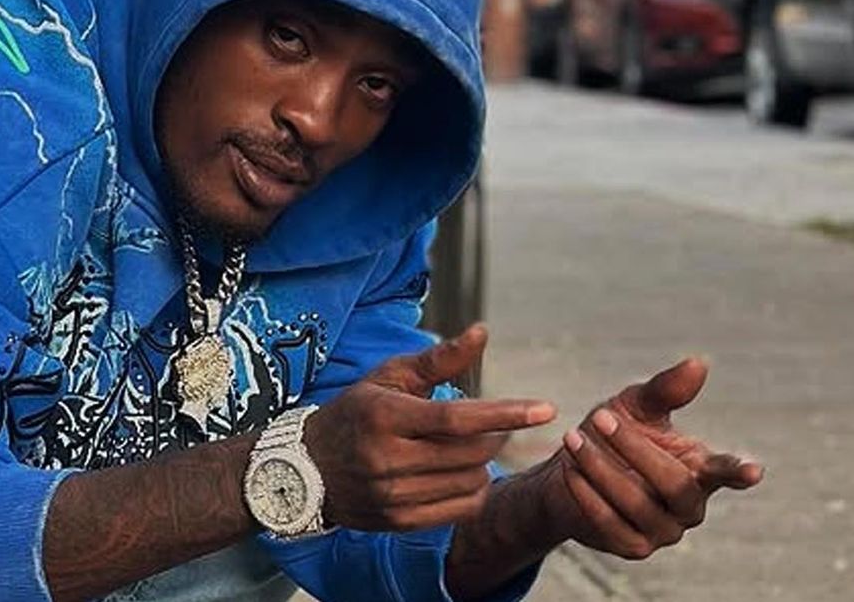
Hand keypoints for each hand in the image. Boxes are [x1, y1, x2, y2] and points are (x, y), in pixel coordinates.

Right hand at [304, 325, 556, 532]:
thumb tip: (482, 332)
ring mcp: (392, 494)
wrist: (308, 466)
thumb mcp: (391, 377)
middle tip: (493, 423)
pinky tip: (463, 473)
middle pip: (472, 452)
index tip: (545, 409)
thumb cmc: (358, 411)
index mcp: (385, 416)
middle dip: (495, 435)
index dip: (505, 413)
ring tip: (470, 447)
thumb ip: (440, 358)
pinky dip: (475, 489)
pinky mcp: (399, 521)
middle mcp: (387, 458)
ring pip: (471, 481)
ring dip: (485, 462)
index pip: (457, 418)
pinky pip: (461, 508)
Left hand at [548, 359, 764, 559]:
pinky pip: (611, 523)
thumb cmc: (610, 434)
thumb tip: (698, 363)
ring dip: (601, 468)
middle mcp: (689, 505)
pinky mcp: (633, 547)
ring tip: (573, 437)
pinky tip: (569, 470)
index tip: (754, 471)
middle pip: (674, 483)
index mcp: (700, 470)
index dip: (738, 472)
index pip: (725, 472)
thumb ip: (665, 390)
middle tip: (600, 417)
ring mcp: (663, 531)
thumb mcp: (635, 406)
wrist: (566, 471)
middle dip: (634, 448)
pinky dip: (588, 494)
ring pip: (638, 504)